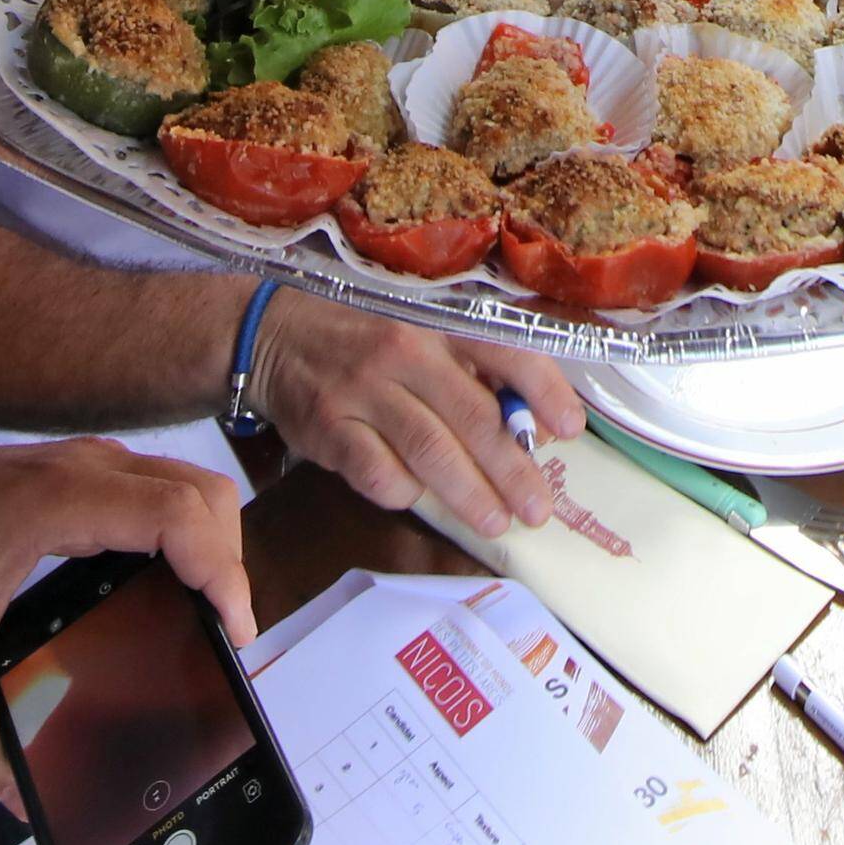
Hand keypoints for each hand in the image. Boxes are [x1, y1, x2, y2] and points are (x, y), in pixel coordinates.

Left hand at [0, 432, 251, 800]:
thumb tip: (14, 796)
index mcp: (59, 504)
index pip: (177, 513)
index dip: (221, 569)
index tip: (231, 629)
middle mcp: (87, 471)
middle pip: (203, 495)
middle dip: (227, 563)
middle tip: (219, 633)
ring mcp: (90, 464)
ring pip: (191, 487)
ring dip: (212, 545)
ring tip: (204, 614)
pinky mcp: (87, 472)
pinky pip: (164, 491)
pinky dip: (186, 533)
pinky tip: (168, 586)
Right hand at [254, 300, 583, 538]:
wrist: (273, 334)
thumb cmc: (362, 335)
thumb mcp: (418, 330)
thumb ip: (469, 368)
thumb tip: (530, 421)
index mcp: (436, 322)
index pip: (505, 351)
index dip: (544, 391)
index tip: (571, 431)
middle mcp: (404, 350)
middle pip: (473, 417)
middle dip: (513, 469)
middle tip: (538, 508)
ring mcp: (363, 389)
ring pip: (430, 452)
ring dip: (470, 494)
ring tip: (498, 522)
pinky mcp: (328, 427)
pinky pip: (378, 472)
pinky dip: (405, 492)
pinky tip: (420, 500)